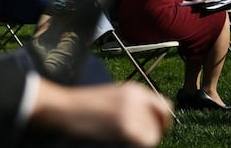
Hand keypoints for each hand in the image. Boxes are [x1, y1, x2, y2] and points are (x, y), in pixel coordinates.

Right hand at [32, 80, 172, 146]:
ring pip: (152, 135)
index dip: (163, 119)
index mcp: (135, 89)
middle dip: (154, 131)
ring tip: (123, 136)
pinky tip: (120, 139)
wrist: (66, 108)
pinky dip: (136, 144)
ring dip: (142, 139)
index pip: (164, 105)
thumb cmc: (85, 103)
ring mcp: (133, 113)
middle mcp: (137, 98)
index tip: (158, 128)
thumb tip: (151, 118)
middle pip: (160, 122)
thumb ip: (133, 102)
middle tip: (139, 137)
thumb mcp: (113, 95)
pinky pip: (143, 142)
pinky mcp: (126, 128)